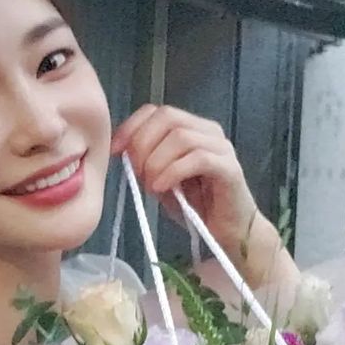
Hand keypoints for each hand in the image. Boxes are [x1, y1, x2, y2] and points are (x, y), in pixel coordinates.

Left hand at [111, 103, 258, 259]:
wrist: (228, 233)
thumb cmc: (195, 207)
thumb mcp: (161, 181)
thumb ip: (146, 163)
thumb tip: (123, 152)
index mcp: (191, 129)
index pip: (156, 111)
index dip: (131, 127)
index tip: (115, 152)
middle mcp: (208, 131)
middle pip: (167, 117)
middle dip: (142, 144)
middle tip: (136, 173)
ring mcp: (221, 147)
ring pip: (181, 136)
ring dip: (157, 161)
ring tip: (151, 186)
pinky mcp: (230, 168)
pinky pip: (198, 159)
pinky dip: (173, 172)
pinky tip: (163, 188)